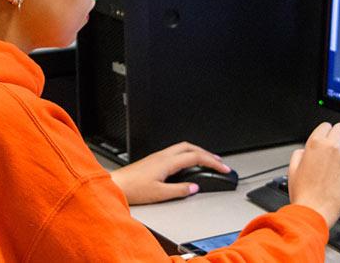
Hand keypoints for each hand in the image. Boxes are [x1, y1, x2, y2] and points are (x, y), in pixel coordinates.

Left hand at [110, 142, 230, 204]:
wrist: (115, 184)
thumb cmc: (133, 189)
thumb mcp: (159, 193)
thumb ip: (179, 190)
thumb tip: (194, 187)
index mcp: (167, 162)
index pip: (196, 157)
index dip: (212, 162)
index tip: (224, 168)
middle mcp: (163, 156)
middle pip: (191, 147)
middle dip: (207, 153)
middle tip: (219, 162)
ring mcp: (157, 156)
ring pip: (182, 147)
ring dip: (197, 152)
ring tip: (206, 161)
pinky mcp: (153, 160)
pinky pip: (175, 152)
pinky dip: (187, 155)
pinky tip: (187, 163)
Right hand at [287, 122, 339, 227]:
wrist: (314, 211)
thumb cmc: (303, 194)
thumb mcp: (292, 169)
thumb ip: (300, 154)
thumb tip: (306, 150)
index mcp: (315, 143)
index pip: (326, 126)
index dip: (325, 134)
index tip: (327, 141)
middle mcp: (332, 146)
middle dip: (338, 137)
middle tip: (336, 150)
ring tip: (337, 171)